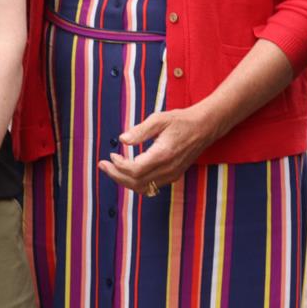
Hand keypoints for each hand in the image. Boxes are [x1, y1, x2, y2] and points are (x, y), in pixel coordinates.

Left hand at [98, 105, 221, 193]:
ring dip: (125, 181)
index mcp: (163, 154)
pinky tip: (128, 172)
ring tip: (112, 170)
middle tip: (103, 165)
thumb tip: (122, 139)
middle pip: (136, 182)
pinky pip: (151, 187)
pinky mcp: (173, 176)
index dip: (120, 166)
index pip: (135, 170)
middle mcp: (168, 169)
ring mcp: (172, 175)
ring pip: (143, 188)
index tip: (112, 154)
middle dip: (116, 176)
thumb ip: (140, 131)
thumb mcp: (159, 119)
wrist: (204, 127)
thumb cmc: (181, 120)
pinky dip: (136, 182)